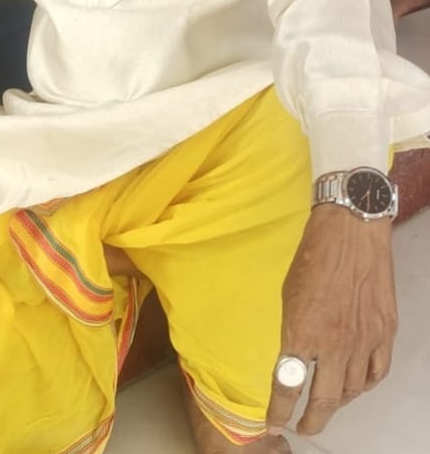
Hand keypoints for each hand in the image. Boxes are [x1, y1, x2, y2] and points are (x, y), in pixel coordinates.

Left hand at [266, 203, 396, 436]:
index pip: (288, 385)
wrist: (351, 232)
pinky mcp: (385, 332)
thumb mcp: (289, 294)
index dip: (279, 409)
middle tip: (303, 428)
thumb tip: (295, 355)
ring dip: (338, 404)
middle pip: (324, 400)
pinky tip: (356, 386)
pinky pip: (377, 373)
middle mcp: (334, 344)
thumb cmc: (312, 256)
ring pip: (352, 391)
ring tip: (327, 406)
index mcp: (302, 331)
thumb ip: (293, 329)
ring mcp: (364, 340)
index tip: (274, 421)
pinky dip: (365, 386)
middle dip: (311, 420)